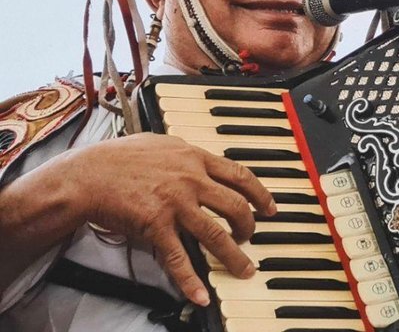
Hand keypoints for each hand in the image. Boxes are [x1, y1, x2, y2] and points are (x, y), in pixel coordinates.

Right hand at [61, 132, 275, 305]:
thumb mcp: (160, 144)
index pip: (240, 175)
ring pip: (215, 234)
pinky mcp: (156, 226)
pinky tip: (201, 295)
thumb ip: (185, 153)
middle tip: (250, 238)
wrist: (87, 175)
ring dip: (234, 256)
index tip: (270, 208)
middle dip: (249, 227)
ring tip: (244, 270)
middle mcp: (190, 180)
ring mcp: (175, 203)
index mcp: (194, 158)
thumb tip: (201, 159)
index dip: (260, 194)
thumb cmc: (118, 158)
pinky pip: (179, 258)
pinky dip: (191, 280)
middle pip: (235, 206)